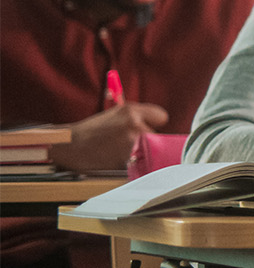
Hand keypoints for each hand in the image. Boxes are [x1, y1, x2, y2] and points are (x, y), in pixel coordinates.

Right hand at [48, 102, 167, 171]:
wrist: (69, 145)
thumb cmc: (92, 130)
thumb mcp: (116, 114)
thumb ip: (138, 116)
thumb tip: (160, 126)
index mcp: (131, 111)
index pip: (162, 117)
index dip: (155, 124)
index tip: (149, 128)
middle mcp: (134, 124)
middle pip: (158, 136)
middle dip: (148, 141)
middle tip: (129, 143)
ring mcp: (130, 143)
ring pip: (149, 151)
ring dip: (140, 154)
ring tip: (119, 151)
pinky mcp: (125, 160)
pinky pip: (139, 163)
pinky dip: (132, 164)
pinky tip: (117, 159)